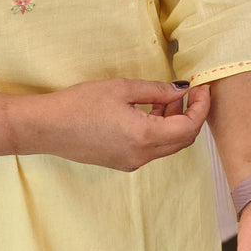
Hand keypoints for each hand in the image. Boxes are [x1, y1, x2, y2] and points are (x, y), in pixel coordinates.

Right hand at [14, 78, 209, 170]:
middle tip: (189, 91)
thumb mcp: (121, 89)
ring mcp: (132, 162)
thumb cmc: (81, 104)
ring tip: (165, 97)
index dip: (201, 107)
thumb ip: (156, 90)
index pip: (189, 127)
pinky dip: (159, 130)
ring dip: (174, 123)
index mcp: (145, 137)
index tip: (203, 87)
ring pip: (168, 145)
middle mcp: (143, 156)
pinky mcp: (122, 162)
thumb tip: (181, 89)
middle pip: (183, 140)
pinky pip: (151, 148)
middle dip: (191, 115)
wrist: (48, 127)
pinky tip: (148, 111)